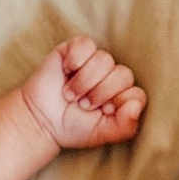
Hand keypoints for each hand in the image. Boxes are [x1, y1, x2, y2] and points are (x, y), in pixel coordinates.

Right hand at [20, 35, 146, 149]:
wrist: (41, 120)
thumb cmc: (72, 127)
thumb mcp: (102, 134)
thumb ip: (126, 126)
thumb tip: (135, 106)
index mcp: (122, 97)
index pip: (136, 94)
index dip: (119, 103)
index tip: (102, 112)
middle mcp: (111, 77)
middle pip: (123, 75)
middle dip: (100, 93)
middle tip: (82, 105)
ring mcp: (94, 62)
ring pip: (104, 60)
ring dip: (85, 81)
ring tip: (70, 94)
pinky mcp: (76, 49)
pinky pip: (86, 45)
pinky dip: (75, 60)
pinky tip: (66, 71)